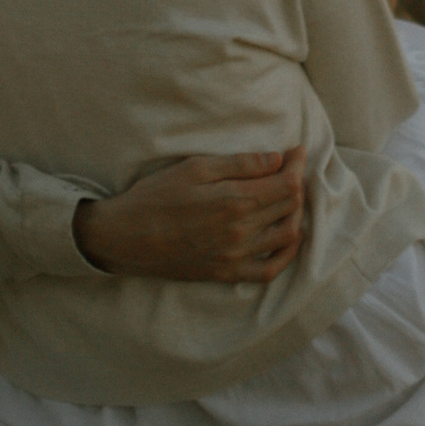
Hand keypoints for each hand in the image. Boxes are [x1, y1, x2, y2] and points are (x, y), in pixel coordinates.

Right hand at [73, 147, 307, 283]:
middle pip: (290, 207)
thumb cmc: (156, 196)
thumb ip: (240, 164)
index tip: (296, 151)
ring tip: (288, 197)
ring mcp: (236, 257)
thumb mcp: (195, 167)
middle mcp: (242, 232)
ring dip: (295, 214)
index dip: (298, 165)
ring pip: (286, 236)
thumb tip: (278, 159)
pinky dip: (286, 254)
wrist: (127, 238)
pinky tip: (286, 238)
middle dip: (297, 183)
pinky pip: (269, 270)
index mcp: (235, 200)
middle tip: (291, 168)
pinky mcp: (227, 274)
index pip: (287, 184)